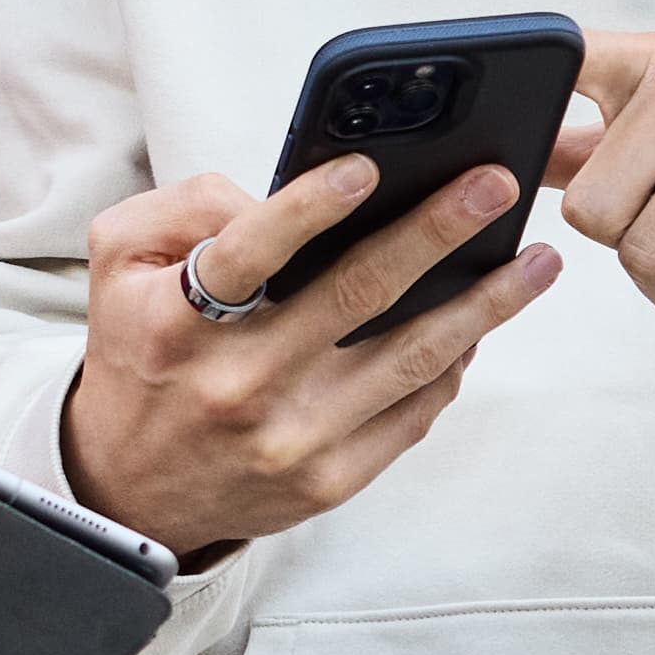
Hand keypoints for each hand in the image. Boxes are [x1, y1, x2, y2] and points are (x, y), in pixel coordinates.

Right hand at [54, 152, 559, 557]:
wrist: (131, 487)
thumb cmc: (140, 352)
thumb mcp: (119, 262)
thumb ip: (186, 208)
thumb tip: (284, 196)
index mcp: (181, 321)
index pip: (253, 253)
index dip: (312, 208)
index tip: (369, 167)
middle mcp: (240, 381)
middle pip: (357, 296)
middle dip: (436, 232)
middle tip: (495, 185)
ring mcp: (291, 437)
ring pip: (410, 358)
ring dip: (483, 305)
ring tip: (535, 262)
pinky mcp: (330, 481)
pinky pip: (412, 414)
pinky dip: (454, 366)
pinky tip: (483, 325)